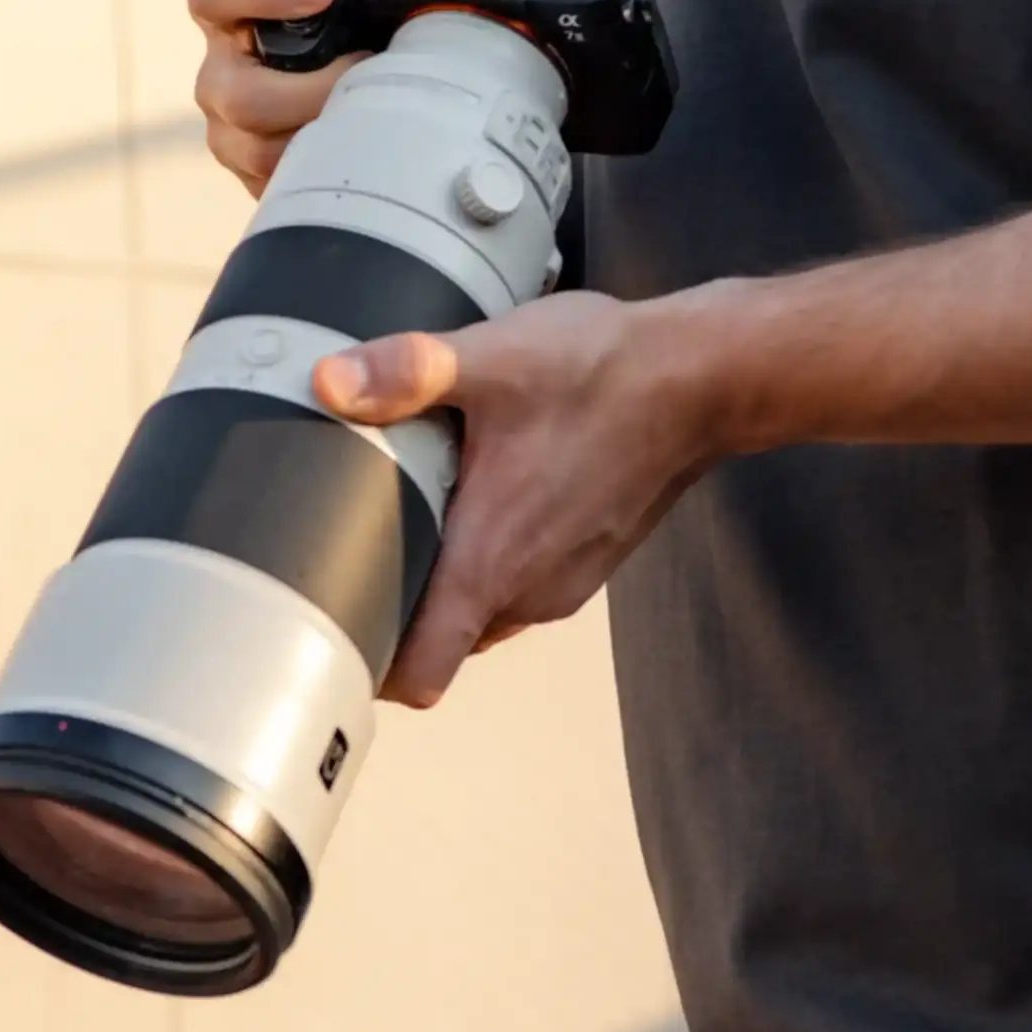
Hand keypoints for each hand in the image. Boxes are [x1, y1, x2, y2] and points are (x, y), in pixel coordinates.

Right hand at [185, 0, 393, 193]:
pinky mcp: (255, 181)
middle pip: (238, 92)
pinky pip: (278, 186)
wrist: (360, 104)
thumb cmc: (347, 24)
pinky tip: (363, 155)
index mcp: (231, 13)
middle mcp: (221, 73)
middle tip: (369, 69)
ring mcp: (231, 134)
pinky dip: (324, 171)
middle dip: (310, 88)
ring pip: (259, 148)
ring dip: (323, 132)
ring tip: (376, 115)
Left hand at [314, 290, 728, 705]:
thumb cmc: (603, 376)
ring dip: (446, 585)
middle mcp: (525, 593)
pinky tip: (478, 497)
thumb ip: (407, 372)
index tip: (334, 631)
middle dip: (397, 612)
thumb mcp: (494, 358)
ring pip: (480, 614)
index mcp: (490, 562)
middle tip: (353, 549)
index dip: (371, 667)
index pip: (421, 673)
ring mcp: (561, 583)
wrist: (702, 379)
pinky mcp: (585, 563)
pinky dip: (491, 563)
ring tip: (411, 519)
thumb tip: (328, 381)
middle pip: (441, 644)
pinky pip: (518, 586)